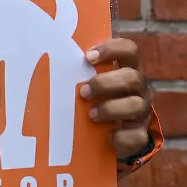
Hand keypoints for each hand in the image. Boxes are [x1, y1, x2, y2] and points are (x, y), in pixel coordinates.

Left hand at [79, 38, 152, 159]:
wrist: (108, 133)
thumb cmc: (92, 98)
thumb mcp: (87, 82)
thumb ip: (78, 71)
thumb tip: (45, 62)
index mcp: (126, 68)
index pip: (129, 49)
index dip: (111, 49)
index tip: (88, 57)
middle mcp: (138, 88)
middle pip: (132, 77)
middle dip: (105, 84)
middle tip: (83, 91)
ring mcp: (142, 111)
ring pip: (136, 105)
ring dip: (111, 109)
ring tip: (91, 114)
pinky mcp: (139, 134)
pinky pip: (136, 135)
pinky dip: (120, 136)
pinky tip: (107, 136)